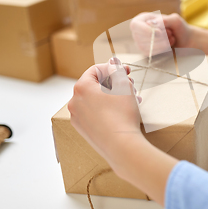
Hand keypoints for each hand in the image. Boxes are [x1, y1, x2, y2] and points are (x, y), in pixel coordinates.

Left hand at [68, 57, 178, 205]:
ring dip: (114, 97)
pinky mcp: (84, 131)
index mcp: (81, 87)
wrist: (121, 146)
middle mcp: (75, 102)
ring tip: (132, 100)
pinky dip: (108, 110)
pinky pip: (96, 114)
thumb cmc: (121, 113)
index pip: (96, 70)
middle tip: (131, 86)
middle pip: (96, 85)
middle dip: (115, 83)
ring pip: (97, 100)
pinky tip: (123, 113)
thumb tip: (112, 63)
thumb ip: (116, 70)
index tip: (127, 71)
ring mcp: (78, 118)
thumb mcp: (123, 85)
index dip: (113, 68)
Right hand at [130, 12, 207, 55]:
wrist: (186, 41)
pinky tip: (168, 45)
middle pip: (141, 37)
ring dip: (162, 44)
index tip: (159, 33)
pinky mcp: (146, 51)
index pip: (135, 25)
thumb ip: (164, 20)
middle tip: (170, 33)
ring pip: (145, 46)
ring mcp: (140, 41)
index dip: (146, 30)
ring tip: (171, 38)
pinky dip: (161, 50)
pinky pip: (150, 53)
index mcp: (144, 18)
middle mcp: (139, 30)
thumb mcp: (175, 20)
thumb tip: (150, 24)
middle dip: (159, 38)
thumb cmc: (180, 28)